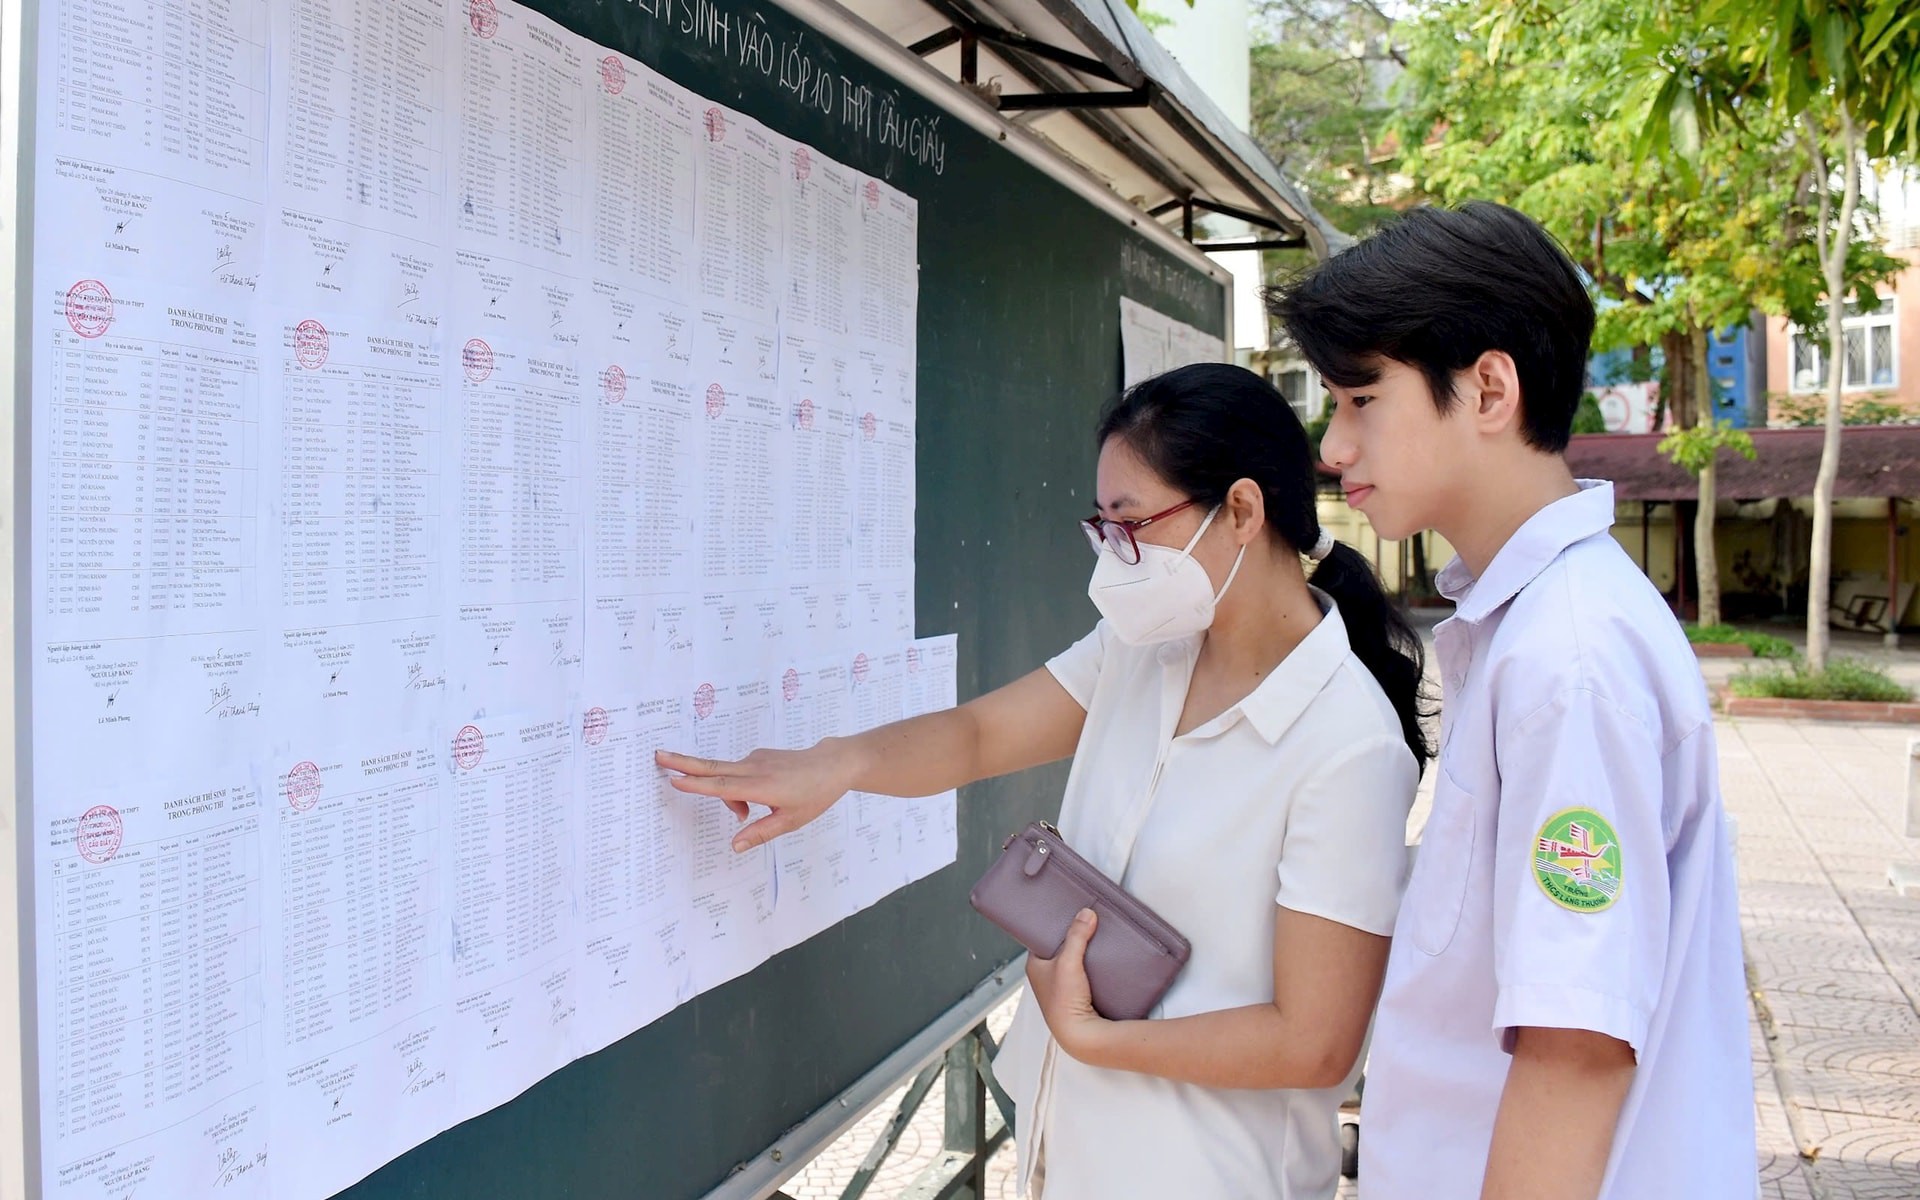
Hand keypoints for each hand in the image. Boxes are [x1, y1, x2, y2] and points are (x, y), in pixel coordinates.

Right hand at [655, 741, 855, 851]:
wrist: (833, 764)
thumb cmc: (815, 794)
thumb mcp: (791, 821)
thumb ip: (760, 833)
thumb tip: (734, 846)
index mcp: (761, 786)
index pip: (722, 786)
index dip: (697, 784)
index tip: (674, 779)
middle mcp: (754, 768)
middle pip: (712, 767)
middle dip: (683, 762)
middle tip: (658, 756)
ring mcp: (755, 759)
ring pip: (726, 776)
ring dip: (726, 796)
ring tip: (745, 814)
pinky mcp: (759, 756)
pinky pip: (737, 772)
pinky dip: (737, 787)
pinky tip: (758, 798)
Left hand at [1025, 908, 1111, 1062]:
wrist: (1079, 1035)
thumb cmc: (1064, 1001)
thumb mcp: (1068, 962)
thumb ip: (1076, 936)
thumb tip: (1086, 914)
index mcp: (1034, 966)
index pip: (1041, 938)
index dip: (1053, 926)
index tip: (1067, 913)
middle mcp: (1044, 977)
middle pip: (1058, 949)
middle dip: (1071, 938)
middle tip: (1086, 924)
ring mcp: (1059, 987)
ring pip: (1071, 962)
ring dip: (1082, 954)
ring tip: (1096, 938)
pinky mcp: (1074, 996)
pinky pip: (1081, 975)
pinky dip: (1089, 968)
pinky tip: (1100, 960)